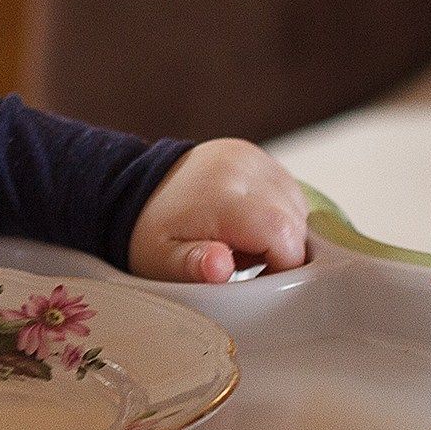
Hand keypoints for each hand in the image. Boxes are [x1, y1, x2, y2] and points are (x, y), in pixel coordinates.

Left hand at [128, 138, 309, 283]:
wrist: (133, 190)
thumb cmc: (149, 232)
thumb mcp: (161, 261)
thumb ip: (194, 267)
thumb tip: (220, 267)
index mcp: (217, 196)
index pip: (282, 234)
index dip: (282, 264)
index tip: (258, 276)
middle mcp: (238, 167)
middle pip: (294, 222)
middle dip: (278, 251)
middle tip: (238, 257)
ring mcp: (248, 156)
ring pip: (297, 207)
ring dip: (279, 232)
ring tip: (238, 239)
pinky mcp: (253, 153)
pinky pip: (288, 191)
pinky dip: (278, 212)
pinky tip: (246, 221)